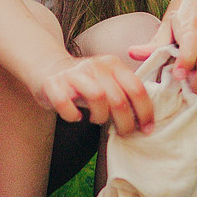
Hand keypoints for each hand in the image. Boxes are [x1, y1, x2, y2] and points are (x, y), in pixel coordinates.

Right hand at [34, 53, 153, 134]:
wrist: (49, 68)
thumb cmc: (85, 81)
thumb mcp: (108, 80)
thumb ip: (125, 92)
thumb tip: (146, 118)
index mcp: (112, 64)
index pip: (136, 88)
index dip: (145, 112)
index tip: (147, 128)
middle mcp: (94, 66)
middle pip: (118, 98)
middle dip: (125, 122)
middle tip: (123, 132)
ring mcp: (72, 74)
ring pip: (96, 96)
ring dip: (100, 116)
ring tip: (96, 119)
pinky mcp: (52, 84)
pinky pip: (65, 104)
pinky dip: (72, 115)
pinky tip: (76, 116)